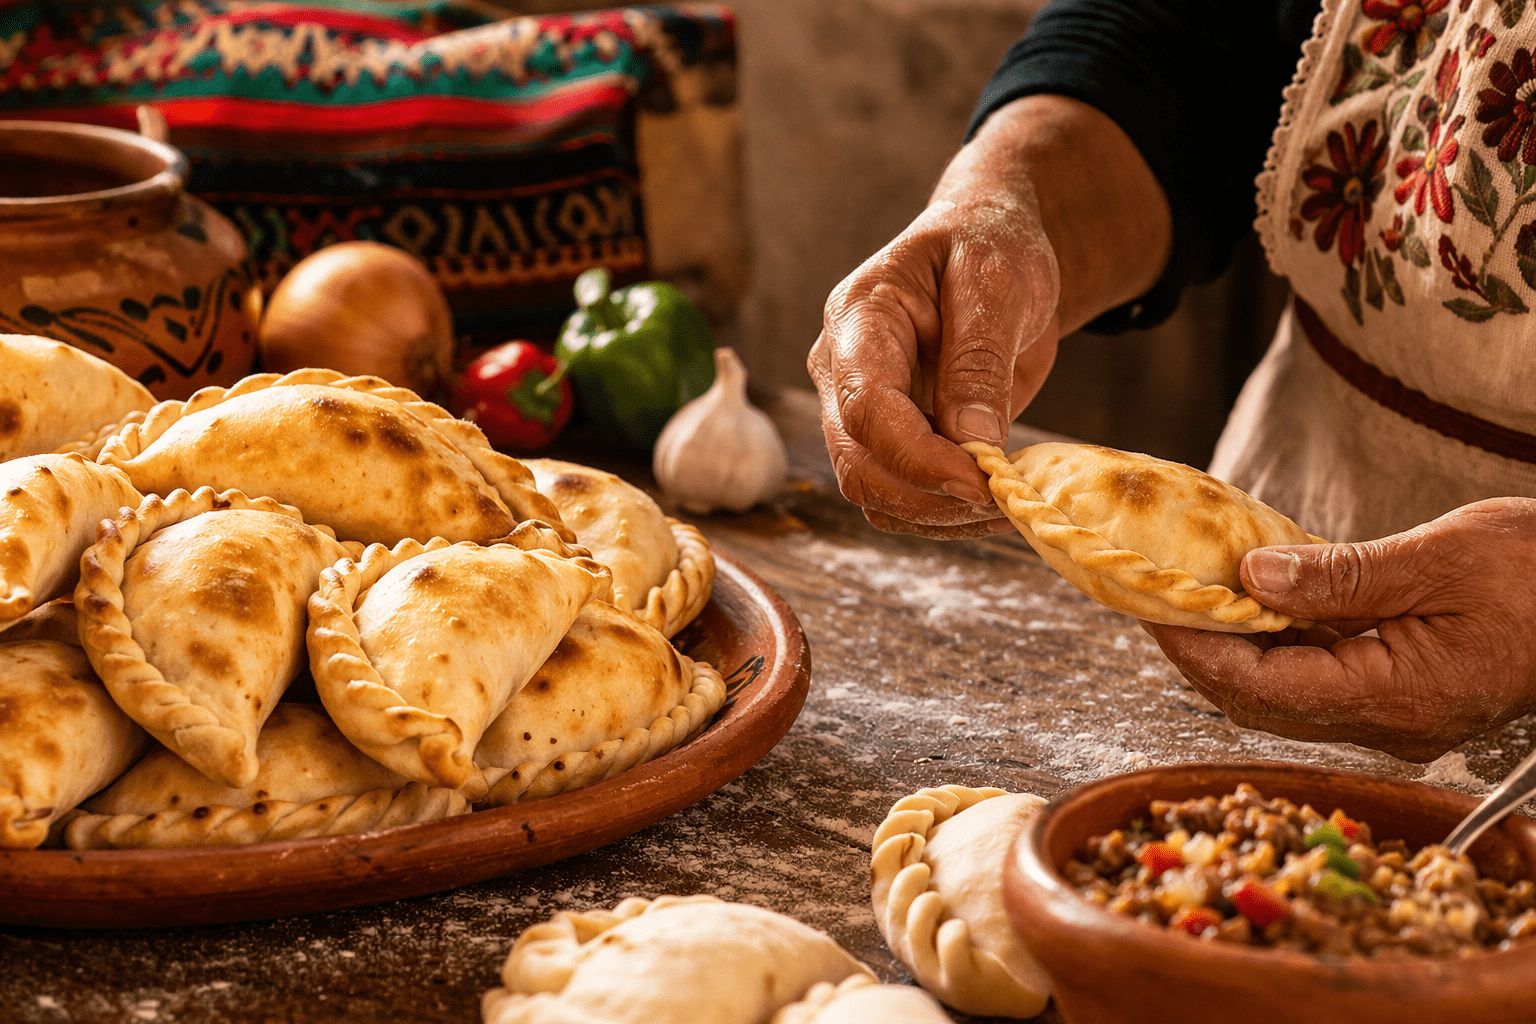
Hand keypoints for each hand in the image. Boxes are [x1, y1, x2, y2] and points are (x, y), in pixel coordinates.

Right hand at [807, 96, 1170, 538]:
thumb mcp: (997, 281)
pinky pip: (898, 498)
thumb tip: (971, 440)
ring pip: (872, 493)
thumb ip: (980, 357)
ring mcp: (856, 411)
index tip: (980, 481)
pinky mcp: (885, 440)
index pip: (864, 407)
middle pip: (859, 463)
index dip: (917, 456)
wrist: (986, 247)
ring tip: (1007, 501)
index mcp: (858, 320)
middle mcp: (841, 371)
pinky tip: (994, 499)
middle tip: (1004, 499)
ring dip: (938, 514)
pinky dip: (943, 514)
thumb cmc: (989, 245)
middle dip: (930, 494)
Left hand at [1144, 498, 1535, 761]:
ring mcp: (1395, 714)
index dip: (1197, 648)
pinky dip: (1276, 641)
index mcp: (1398, 696)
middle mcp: (1389, 722)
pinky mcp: (1401, 694)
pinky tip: (1252, 599)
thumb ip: (1343, 574)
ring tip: (1188, 592)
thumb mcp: (1443, 557)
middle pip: (1262, 698)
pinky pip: (1317, 675)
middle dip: (1199, 650)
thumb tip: (1254, 578)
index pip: (1263, 686)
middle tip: (1152, 595)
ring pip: (1283, 692)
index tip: (1152, 606)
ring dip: (1232, 646)